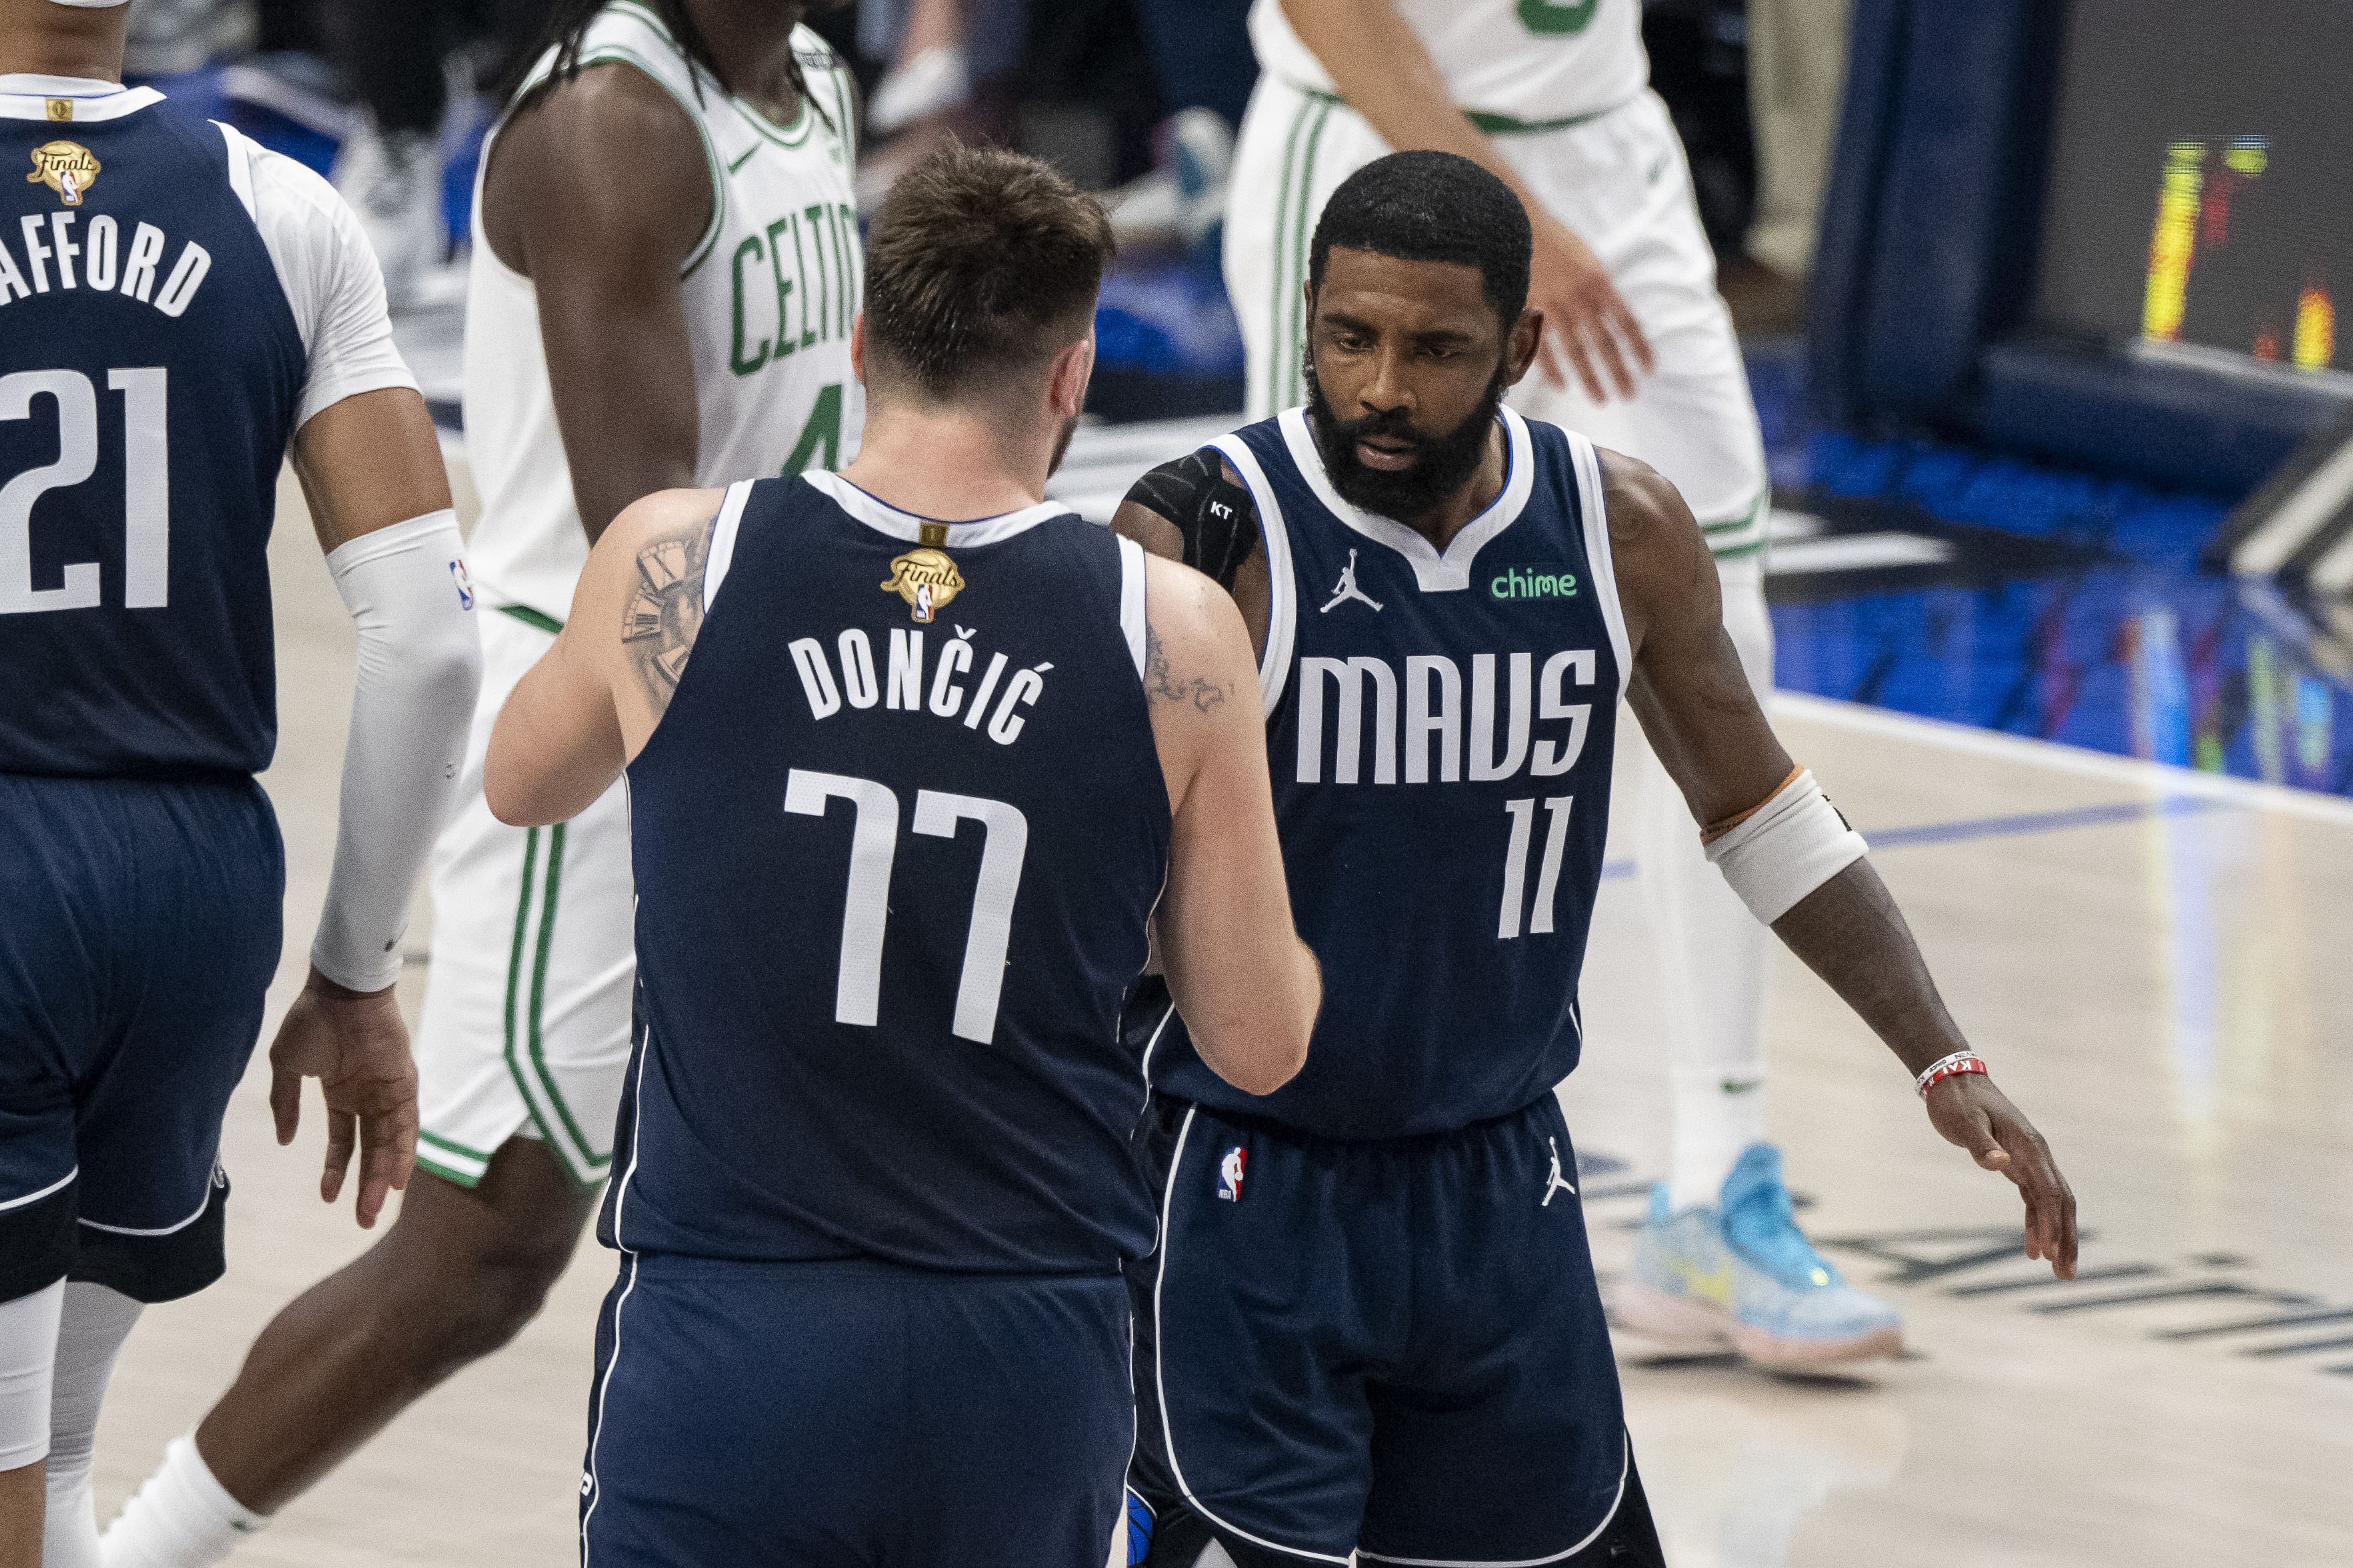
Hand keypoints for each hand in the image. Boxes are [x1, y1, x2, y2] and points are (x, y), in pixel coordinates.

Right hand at [267, 965, 418, 1227]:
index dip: (337, 1169)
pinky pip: (407, 1123)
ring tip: (374, 1208)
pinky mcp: (404, 1082)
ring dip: (384, 1177)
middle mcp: (368, 1097)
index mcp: (341, 1093)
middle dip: (366, 1185)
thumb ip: (285, 1104)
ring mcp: (387, 1090)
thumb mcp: (287, 1067)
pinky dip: (405, 1150)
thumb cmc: (311, 1020)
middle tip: (362, 1220)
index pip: (343, 1141)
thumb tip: (285, 1140)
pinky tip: (399, 1178)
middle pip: (370, 1150)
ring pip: (389, 1143)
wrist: (338, 990)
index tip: (328, 1197)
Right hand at [1527, 210, 1653, 401]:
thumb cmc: (1556, 242)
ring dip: (1590, 377)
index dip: (1639, 347)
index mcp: (1600, 283)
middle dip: (1619, 371)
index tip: (1648, 369)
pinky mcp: (1531, 311)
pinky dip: (1553, 368)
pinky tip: (1562, 386)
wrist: (1520, 226)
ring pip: (1577, 350)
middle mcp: (1581, 298)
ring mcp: (1555, 306)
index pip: (1626, 322)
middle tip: (1629, 395)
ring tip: (1601, 399)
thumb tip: (1613, 318)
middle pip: (1605, 342)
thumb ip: (1600, 290)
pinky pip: (1544, 346)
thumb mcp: (1588, 261)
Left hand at [1925, 1072, 2077, 1278]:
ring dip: (2057, 1237)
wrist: (1954, 1081)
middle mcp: (2037, 1155)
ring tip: (2058, 1272)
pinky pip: (2034, 1200)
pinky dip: (2036, 1224)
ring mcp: (2030, 1161)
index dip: (2053, 1224)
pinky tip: (2032, 1249)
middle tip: (2066, 1276)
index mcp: (2029, 1147)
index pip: (2049, 1191)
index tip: (2050, 1253)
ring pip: (2052, 1205)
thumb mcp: (1964, 1121)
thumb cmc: (1958, 1101)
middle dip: (2067, 1239)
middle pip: (2061, 1203)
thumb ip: (1981, 1144)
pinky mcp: (2018, 1165)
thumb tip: (2000, 1163)